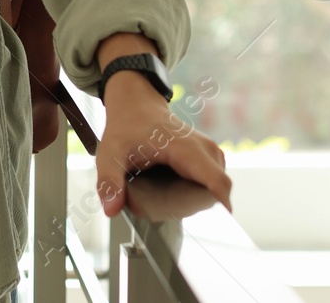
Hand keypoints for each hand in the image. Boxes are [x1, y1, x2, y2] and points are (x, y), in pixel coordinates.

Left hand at [94, 72, 231, 217]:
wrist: (135, 105)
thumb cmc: (126, 127)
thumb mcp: (110, 154)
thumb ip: (109, 181)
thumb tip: (111, 209)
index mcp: (187, 148)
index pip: (218, 182)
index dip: (219, 205)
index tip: (212, 224)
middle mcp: (206, 149)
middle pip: (215, 191)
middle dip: (193, 205)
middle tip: (164, 203)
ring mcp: (211, 152)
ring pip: (214, 188)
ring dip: (194, 199)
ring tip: (165, 194)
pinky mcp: (209, 157)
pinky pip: (212, 182)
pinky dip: (196, 191)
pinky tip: (173, 188)